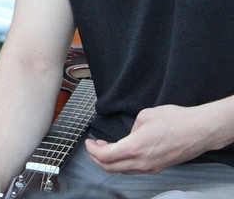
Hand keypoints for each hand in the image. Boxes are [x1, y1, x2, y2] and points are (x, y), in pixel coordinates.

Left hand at [85, 104, 212, 172]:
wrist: (199, 130)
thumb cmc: (175, 120)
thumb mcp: (144, 116)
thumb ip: (132, 129)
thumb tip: (130, 136)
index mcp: (135, 148)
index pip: (105, 157)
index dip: (92, 151)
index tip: (88, 142)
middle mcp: (142, 162)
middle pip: (111, 168)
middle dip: (97, 158)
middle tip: (92, 146)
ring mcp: (151, 167)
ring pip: (123, 171)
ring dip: (110, 161)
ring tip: (104, 148)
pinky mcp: (159, 167)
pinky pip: (134, 169)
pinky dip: (122, 163)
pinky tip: (121, 152)